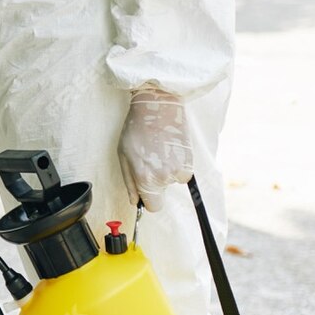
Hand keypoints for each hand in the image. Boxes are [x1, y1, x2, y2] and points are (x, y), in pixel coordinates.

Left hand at [118, 87, 192, 207]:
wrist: (158, 107)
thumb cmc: (136, 130)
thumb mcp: (123, 156)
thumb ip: (130, 182)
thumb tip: (136, 201)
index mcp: (146, 178)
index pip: (154, 207)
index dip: (149, 199)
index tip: (145, 190)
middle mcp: (166, 176)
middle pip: (163, 192)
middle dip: (156, 182)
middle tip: (149, 160)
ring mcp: (181, 168)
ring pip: (173, 180)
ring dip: (167, 171)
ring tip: (159, 151)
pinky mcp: (191, 159)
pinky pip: (183, 170)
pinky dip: (178, 163)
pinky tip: (170, 148)